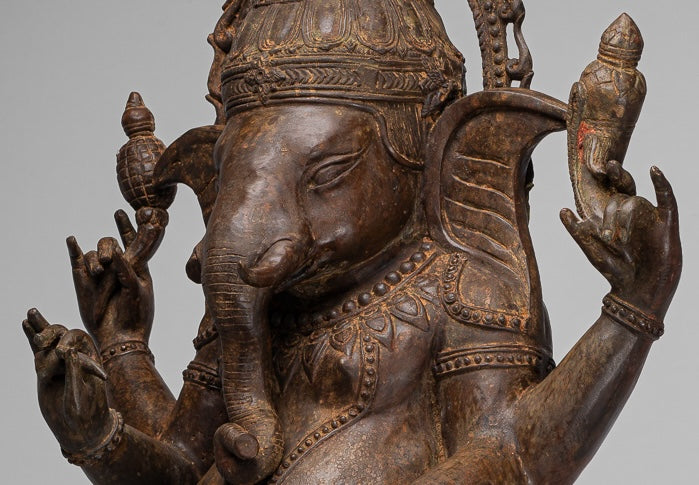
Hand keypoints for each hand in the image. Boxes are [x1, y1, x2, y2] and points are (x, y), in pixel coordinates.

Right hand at [22, 308, 112, 452]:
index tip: (63, 354)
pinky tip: (26, 322)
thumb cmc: (85, 415)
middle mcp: (75, 358)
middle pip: (64, 334)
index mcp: (89, 358)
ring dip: (41, 329)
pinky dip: (32, 336)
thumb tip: (68, 351)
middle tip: (42, 341)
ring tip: (31, 315)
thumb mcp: (80, 396)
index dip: (68, 342)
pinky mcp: (46, 371)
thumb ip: (74, 374)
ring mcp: (60, 364)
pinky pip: (39, 351)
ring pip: (50, 340)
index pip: (78, 339)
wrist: (80, 431)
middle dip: (53, 333)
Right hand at [68, 207, 166, 347]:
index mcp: (136, 266)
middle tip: (108, 260)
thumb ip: (128, 268)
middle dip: (107, 246)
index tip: (125, 211)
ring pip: (94, 253)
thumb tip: (115, 251)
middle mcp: (117, 267)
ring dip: (96, 259)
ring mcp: (100, 274)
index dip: (128, 225)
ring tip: (99, 273)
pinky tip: (72, 240)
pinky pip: (78, 261)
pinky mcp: (84, 282)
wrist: (120, 336)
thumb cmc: (136, 314)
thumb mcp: (137, 288)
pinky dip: (75, 250)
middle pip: (110, 243)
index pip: (132, 240)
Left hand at [561, 162, 681, 319]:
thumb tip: (561, 209)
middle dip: (610, 211)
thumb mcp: (590, 247)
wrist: (636, 290)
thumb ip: (576, 229)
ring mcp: (650, 215)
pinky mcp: (666, 222)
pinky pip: (667, 197)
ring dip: (622, 219)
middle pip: (619, 196)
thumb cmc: (613, 270)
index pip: (608, 191)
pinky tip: (654, 170)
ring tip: (618, 242)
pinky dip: (661, 183)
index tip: (593, 166)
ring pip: (634, 201)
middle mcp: (632, 212)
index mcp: (614, 215)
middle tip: (605, 235)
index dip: (603, 177)